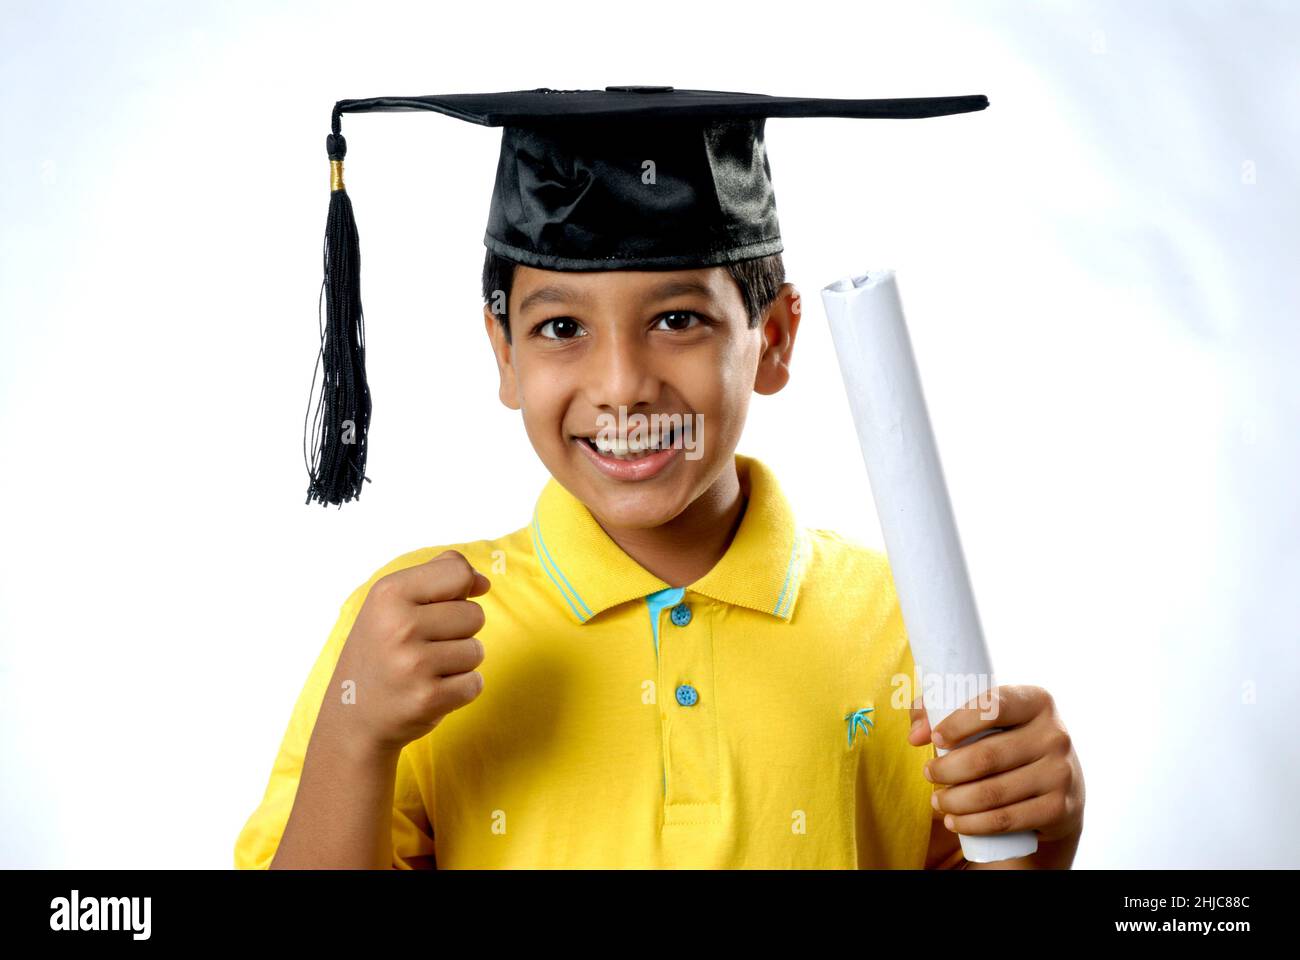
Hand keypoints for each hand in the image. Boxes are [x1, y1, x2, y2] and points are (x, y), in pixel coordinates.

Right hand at [330, 550, 489, 757]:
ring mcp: (412, 665)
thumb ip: (438, 574)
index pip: (459, 573)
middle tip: (423, 646)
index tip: (439, 606)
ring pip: (477, 651)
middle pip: (475, 615)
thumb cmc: (382, 650)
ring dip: (459, 663)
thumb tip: (483, 581)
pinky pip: (475, 683)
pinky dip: (460, 689)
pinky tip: (429, 690)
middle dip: (459, 631)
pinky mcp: (427, 699)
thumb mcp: (392, 602)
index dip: (461, 590)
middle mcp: (398, 626)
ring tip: (424, 670)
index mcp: (388, 593)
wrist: (352, 716)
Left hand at [908, 685, 1083, 843]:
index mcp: (1036, 701)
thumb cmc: (1007, 739)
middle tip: (929, 773)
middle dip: (946, 769)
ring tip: (937, 800)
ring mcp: (1061, 773)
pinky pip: (1006, 820)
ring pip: (992, 793)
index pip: (993, 706)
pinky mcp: (1060, 809)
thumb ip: (939, 709)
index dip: (957, 723)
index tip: (934, 738)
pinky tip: (955, 822)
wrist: (1060, 784)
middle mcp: (1056, 735)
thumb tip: (916, 734)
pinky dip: (973, 824)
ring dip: (954, 801)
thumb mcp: (984, 715)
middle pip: (986, 756)